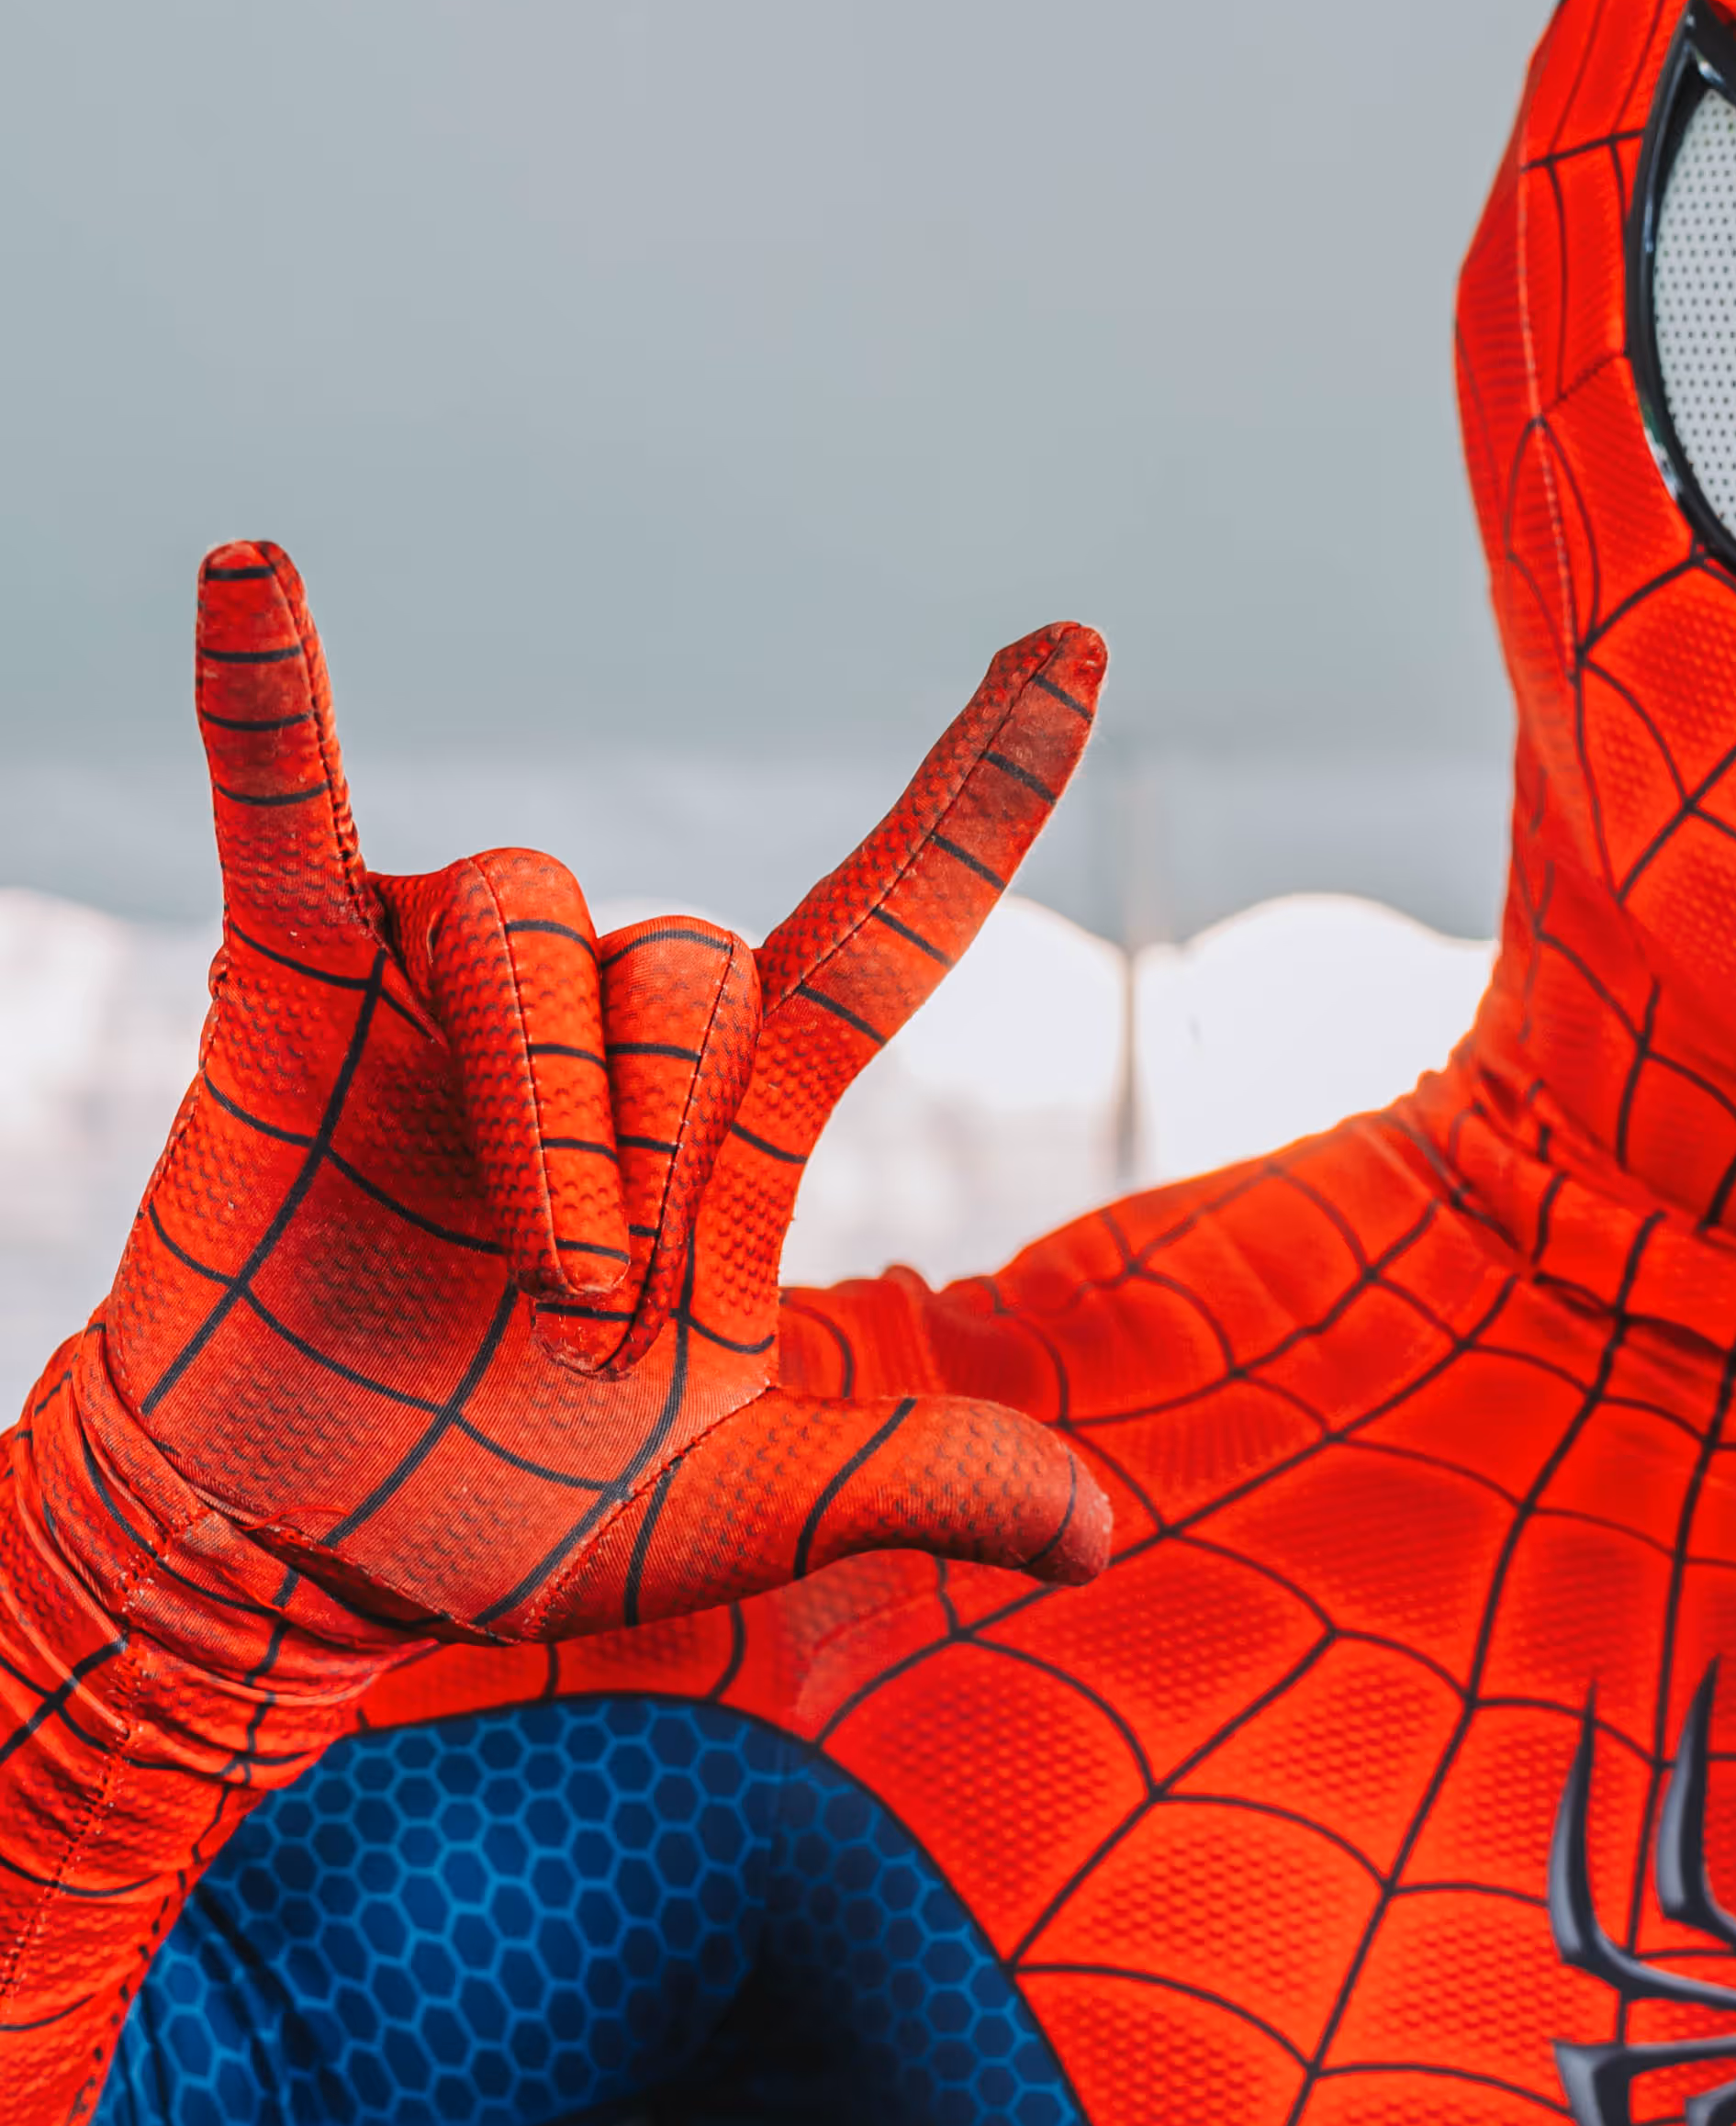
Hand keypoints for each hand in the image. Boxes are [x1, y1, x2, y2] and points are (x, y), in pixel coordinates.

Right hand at [87, 544, 1111, 1638]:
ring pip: (540, 933)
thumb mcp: (732, 1516)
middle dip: (659, 1167)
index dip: (977, 801)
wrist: (309, 1550)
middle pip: (693, 973)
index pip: (883, 928)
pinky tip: (249, 575)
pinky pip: (285, 812)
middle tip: (593, 1345)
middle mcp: (599, 1025)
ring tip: (543, 1294)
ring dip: (556, 1118)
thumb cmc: (511, 1509)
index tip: (1077, 648)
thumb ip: (903, 1486)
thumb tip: (1096, 1540)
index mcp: (728, 1123)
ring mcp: (445, 995)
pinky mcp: (293, 990)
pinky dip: (269, 706)